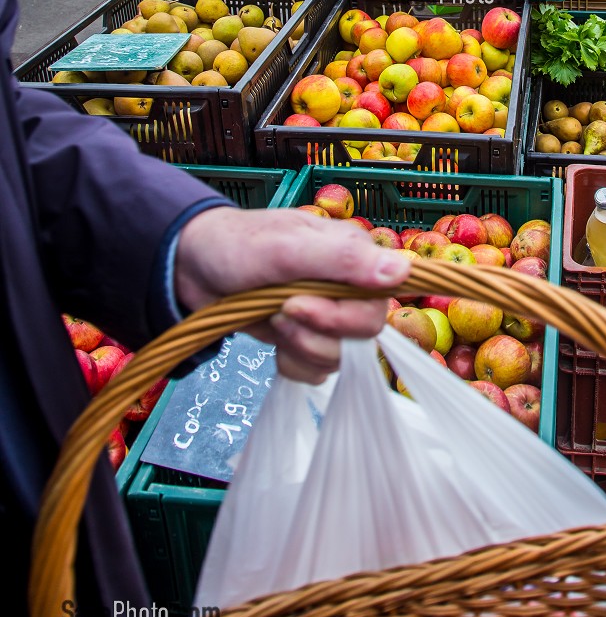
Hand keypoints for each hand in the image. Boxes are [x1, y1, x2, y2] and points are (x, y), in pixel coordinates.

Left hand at [174, 206, 409, 382]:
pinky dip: (292, 364)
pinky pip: (317, 370)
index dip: (343, 316)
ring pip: (339, 356)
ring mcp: (326, 315)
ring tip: (271, 320)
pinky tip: (273, 342)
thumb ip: (342, 258)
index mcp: (352, 255)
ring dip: (300, 347)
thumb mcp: (286, 246)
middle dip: (316, 333)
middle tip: (280, 312)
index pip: (378, 302)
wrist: (193, 267)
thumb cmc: (237, 246)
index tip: (299, 306)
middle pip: (362, 334)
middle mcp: (346, 286)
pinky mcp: (306, 337)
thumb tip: (401, 269)